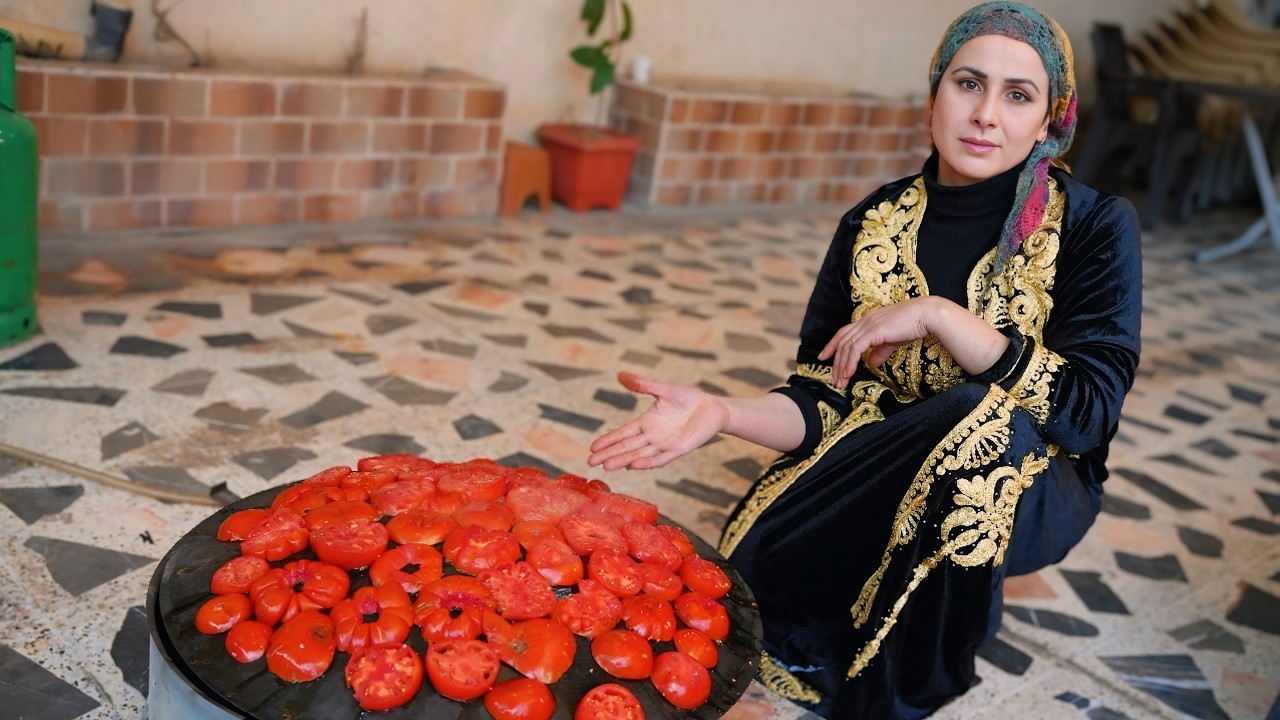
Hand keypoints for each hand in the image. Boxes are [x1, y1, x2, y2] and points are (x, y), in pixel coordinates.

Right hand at [587, 372, 727, 470]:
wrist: (712, 407)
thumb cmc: (689, 398)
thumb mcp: (664, 390)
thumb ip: (643, 385)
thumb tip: (620, 375)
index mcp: (647, 422)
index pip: (623, 433)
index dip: (608, 440)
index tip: (592, 447)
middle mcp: (652, 436)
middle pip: (627, 447)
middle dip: (609, 454)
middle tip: (590, 462)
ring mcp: (664, 444)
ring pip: (639, 454)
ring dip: (623, 460)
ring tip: (607, 466)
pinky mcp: (678, 449)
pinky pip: (661, 458)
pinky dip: (648, 462)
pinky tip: (635, 465)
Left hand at [818, 297, 936, 389]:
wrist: (927, 315)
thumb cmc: (914, 325)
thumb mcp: (893, 340)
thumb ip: (880, 351)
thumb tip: (870, 364)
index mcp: (868, 320)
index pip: (844, 333)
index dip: (832, 345)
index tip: (823, 356)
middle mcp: (865, 320)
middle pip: (842, 342)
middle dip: (836, 362)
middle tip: (834, 379)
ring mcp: (868, 324)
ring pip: (846, 347)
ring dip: (841, 366)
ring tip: (840, 382)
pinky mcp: (874, 331)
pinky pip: (855, 349)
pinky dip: (850, 362)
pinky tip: (849, 374)